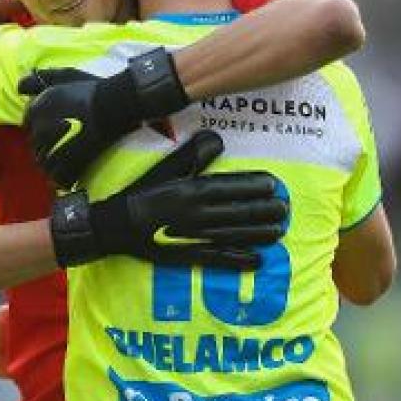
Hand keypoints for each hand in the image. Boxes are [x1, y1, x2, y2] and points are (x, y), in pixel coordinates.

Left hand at [19, 48, 188, 188]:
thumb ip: (40, 80)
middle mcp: (40, 128)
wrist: (115, 104)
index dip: (40, 129)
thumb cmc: (93, 89)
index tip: (53, 131)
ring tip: (66, 165)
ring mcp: (53, 146)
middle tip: (61, 148)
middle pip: (35, 146)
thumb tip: (19, 86)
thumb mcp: (65, 76)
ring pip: (44, 164)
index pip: (28, 125)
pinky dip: (63, 179)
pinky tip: (71, 176)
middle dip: (45, 148)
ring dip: (52, 166)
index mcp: (37, 108)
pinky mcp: (68, 162)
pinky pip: (58, 177)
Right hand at [49, 130, 286, 268]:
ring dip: (258, 233)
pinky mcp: (187, 256)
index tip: (274, 186)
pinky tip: (256, 261)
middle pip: (238, 212)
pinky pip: (217, 258)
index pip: (231, 187)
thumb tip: (217, 139)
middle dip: (264, 211)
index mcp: (192, 190)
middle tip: (285, 210)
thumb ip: (192, 155)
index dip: (254, 187)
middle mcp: (196, 214)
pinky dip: (238, 260)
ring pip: (234, 234)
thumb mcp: (164, 168)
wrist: (115, 225)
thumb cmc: (141, 193)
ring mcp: (193, 237)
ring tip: (278, 232)